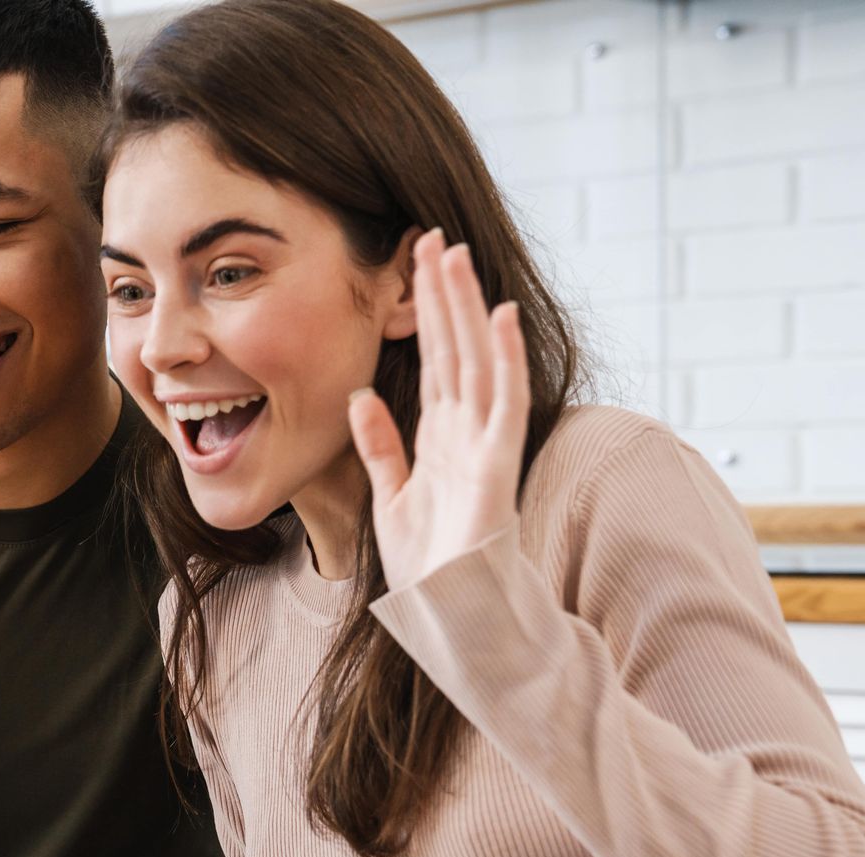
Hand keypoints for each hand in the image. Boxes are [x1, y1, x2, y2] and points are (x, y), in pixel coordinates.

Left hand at [348, 230, 528, 593]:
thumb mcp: (388, 496)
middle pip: (455, 347)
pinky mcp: (498, 464)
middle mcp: (466, 430)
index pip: (434, 358)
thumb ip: (379, 446)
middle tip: (432, 237)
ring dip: (469, 308)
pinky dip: (504, 358)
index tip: (413, 263)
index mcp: (440, 435)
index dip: (424, 311)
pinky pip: (505, 401)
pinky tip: (499, 316)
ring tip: (457, 257)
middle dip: (444, 293)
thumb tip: (360, 396)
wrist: (449, 612)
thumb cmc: (427, 563)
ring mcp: (485, 443)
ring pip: (479, 359)